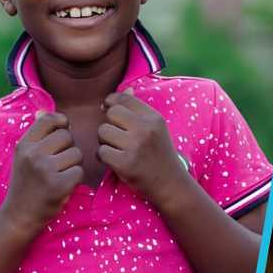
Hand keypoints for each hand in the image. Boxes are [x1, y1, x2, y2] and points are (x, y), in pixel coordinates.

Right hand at [0, 111, 81, 233]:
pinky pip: (79, 171)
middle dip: (68, 148)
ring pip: (76, 153)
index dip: (61, 123)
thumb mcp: (24, 156)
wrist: (19, 214)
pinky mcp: (58, 184)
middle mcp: (32, 154)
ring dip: (73, 164)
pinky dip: (75, 178)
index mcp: (24, 145)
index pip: (49, 119)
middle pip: (67, 136)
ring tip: (59, 174)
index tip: (61, 134)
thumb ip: (36, 135)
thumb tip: (43, 111)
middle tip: (57, 163)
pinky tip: (63, 185)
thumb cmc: (26, 182)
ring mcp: (45, 169)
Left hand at [97, 90, 188, 204]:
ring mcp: (135, 146)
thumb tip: (125, 90)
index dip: (111, 103)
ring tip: (117, 149)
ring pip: (102, 132)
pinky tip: (115, 161)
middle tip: (116, 136)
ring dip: (104, 141)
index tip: (110, 112)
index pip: (123, 99)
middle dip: (108, 124)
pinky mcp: (125, 163)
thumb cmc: (160, 154)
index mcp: (154, 118)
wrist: (170, 183)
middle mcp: (146, 129)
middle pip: (110, 113)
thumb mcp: (156, 128)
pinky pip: (101, 152)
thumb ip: (138, 109)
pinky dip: (104, 157)